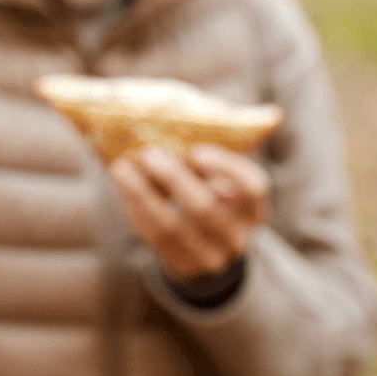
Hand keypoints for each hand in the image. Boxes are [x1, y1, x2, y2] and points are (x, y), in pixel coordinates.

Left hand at [110, 144, 269, 280]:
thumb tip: (180, 111)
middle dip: (175, 178)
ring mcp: (210, 255)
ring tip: (122, 168)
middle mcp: (237, 235)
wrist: (203, 248)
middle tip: (148, 152)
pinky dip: (136, 209)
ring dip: (144, 194)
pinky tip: (124, 187)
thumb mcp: (218, 180)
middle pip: (206, 207)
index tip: (196, 150)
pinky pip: (155, 236)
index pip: (253, 188)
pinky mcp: (182, 264)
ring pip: (173, 226)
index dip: (226, 168)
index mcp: (254, 208)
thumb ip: (206, 156)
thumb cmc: (208, 196)